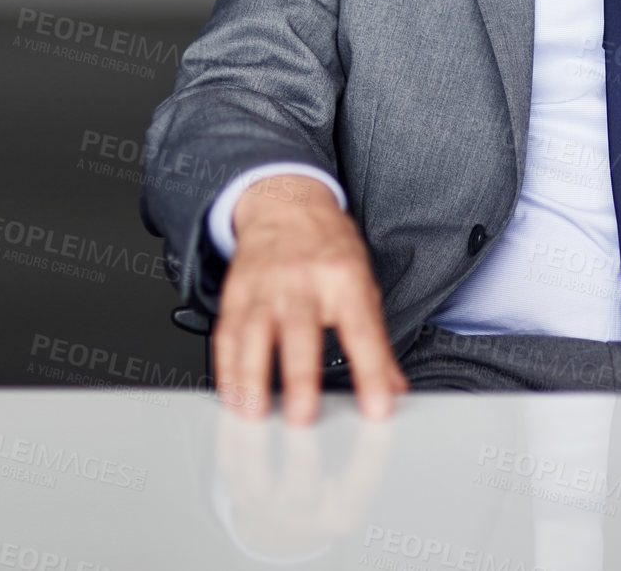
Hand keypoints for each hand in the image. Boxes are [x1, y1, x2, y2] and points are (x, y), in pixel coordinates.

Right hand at [212, 174, 407, 424]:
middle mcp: (302, 280)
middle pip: (301, 331)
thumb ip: (376, 338)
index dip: (371, 370)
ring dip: (251, 375)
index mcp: (344, 277)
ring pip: (254, 332)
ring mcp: (265, 285)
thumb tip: (393, 387)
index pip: (362, 329)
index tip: (378, 408)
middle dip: (300, 377)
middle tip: (301, 416)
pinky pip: (228, 330)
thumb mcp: (364, 281)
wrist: (286, 203)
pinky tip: (231, 392)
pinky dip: (226, 365)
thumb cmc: (327, 245)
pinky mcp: (237, 290)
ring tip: (253, 412)